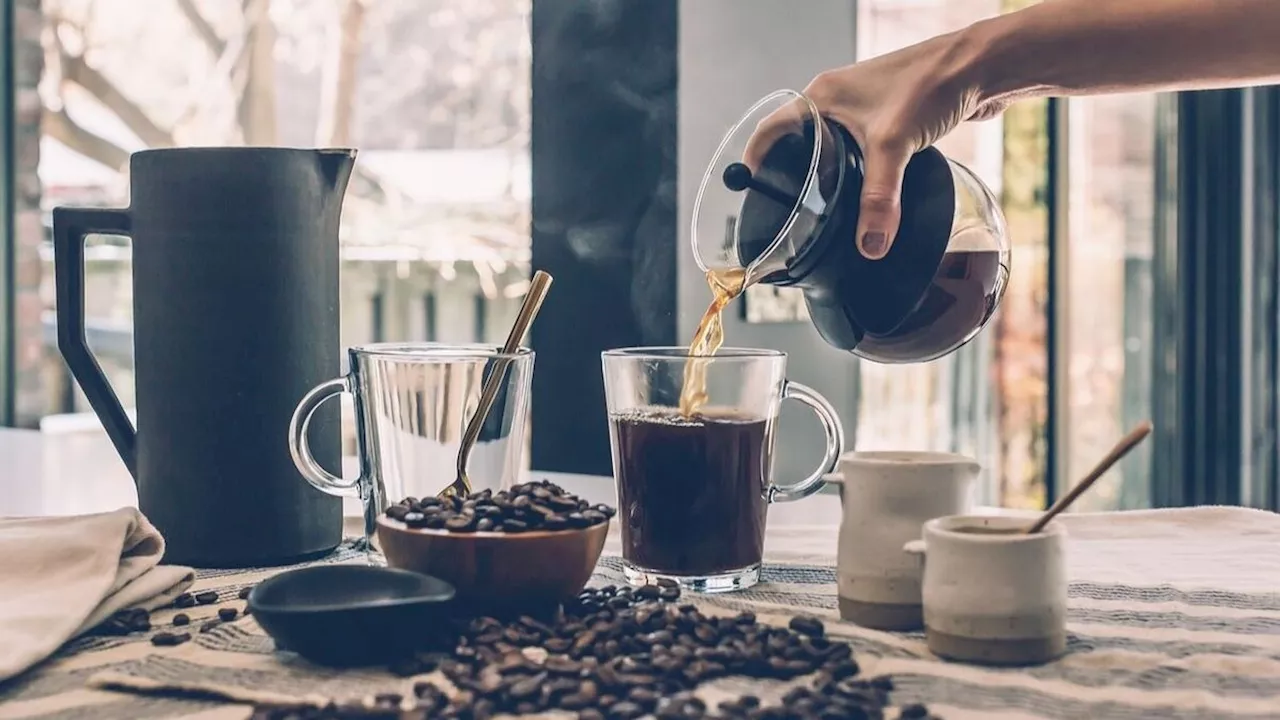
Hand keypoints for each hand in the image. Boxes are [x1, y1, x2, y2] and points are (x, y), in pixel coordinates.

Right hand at [745, 31, 1001, 259]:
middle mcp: (837, 99)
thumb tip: (870, 245)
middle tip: (789, 208)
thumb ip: (878, 199)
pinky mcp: (890, 117)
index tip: (749, 190)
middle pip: (800, 141)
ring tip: (825, 207)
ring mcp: (864, 108)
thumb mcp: (894, 146)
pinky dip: (860, 171)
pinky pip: (863, 149)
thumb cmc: (930, 82)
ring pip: (833, 147)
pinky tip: (869, 192)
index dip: (756, 160)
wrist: (979, 66)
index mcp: (821, 97)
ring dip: (829, 173)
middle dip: (794, 173)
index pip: (772, 129)